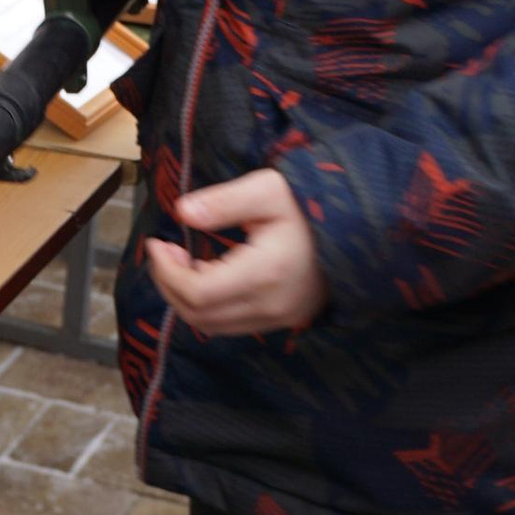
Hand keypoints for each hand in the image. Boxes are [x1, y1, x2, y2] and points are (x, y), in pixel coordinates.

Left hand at [147, 170, 329, 336]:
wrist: (356, 228)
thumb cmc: (309, 205)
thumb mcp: (268, 189)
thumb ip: (224, 201)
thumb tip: (183, 212)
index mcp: (266, 272)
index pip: (198, 292)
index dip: (167, 272)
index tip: (158, 243)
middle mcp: (271, 304)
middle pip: (199, 314)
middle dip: (170, 284)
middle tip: (165, 251)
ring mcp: (278, 318)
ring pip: (212, 325)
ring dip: (186, 298)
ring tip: (182, 262)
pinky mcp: (282, 320)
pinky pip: (232, 325)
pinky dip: (208, 306)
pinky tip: (207, 275)